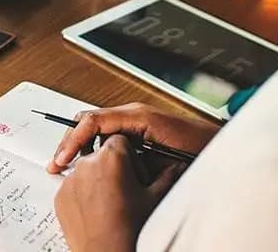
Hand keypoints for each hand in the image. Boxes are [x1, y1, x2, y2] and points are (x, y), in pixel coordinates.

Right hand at [47, 103, 218, 172]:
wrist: (221, 146)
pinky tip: (87, 163)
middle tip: (56, 163)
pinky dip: (93, 148)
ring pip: (95, 128)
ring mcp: (134, 120)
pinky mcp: (137, 130)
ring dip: (79, 145)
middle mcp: (133, 114)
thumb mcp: (164, 155)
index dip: (73, 139)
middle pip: (88, 121)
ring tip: (65, 164)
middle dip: (69, 141)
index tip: (63, 158)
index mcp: (137, 115)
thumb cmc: (201, 147)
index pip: (93, 120)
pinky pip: (107, 135)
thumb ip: (134, 153)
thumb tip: (105, 157)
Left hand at [55, 135, 183, 251]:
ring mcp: (70, 180)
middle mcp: (87, 164)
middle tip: (124, 189)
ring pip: (86, 170)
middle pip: (101, 154)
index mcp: (111, 157)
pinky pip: (74, 187)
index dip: (130, 156)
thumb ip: (167, 176)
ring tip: (111, 202)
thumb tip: (176, 166)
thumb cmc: (130, 228)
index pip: (120, 140)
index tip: (134, 171)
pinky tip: (97, 210)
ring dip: (97, 179)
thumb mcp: (155, 198)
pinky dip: (83, 194)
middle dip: (112, 166)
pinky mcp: (60, 195)